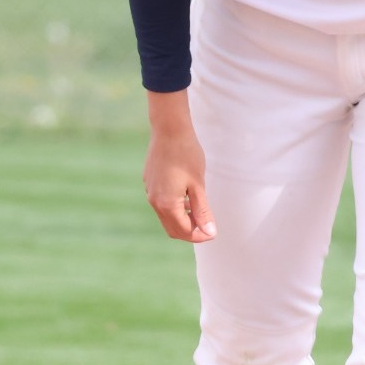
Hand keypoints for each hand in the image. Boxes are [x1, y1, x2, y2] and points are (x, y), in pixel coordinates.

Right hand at [142, 90, 215, 242]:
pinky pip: (161, 204)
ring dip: (183, 220)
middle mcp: (154, 201)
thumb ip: (202, 211)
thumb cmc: (186, 155)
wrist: (169, 130)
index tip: (214, 232)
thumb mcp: (198, 185)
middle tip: (208, 226)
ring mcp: (150, 192)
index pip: (184, 231)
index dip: (200, 235)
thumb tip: (209, 232)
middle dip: (190, 231)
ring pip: (166, 217)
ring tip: (200, 212)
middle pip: (172, 228)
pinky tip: (187, 197)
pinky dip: (175, 208)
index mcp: (167, 204)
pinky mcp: (149, 182)